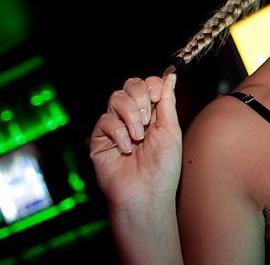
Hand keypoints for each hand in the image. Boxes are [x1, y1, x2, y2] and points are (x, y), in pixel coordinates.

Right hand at [89, 73, 182, 209]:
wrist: (147, 193)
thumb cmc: (163, 166)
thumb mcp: (171, 130)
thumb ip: (167, 102)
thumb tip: (170, 75)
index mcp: (152, 113)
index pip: (147, 84)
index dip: (151, 85)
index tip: (157, 97)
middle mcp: (133, 116)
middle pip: (129, 85)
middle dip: (140, 97)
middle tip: (147, 119)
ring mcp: (115, 126)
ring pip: (116, 98)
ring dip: (130, 115)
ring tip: (139, 137)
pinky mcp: (99, 139)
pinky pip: (105, 121)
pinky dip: (119, 133)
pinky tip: (127, 149)